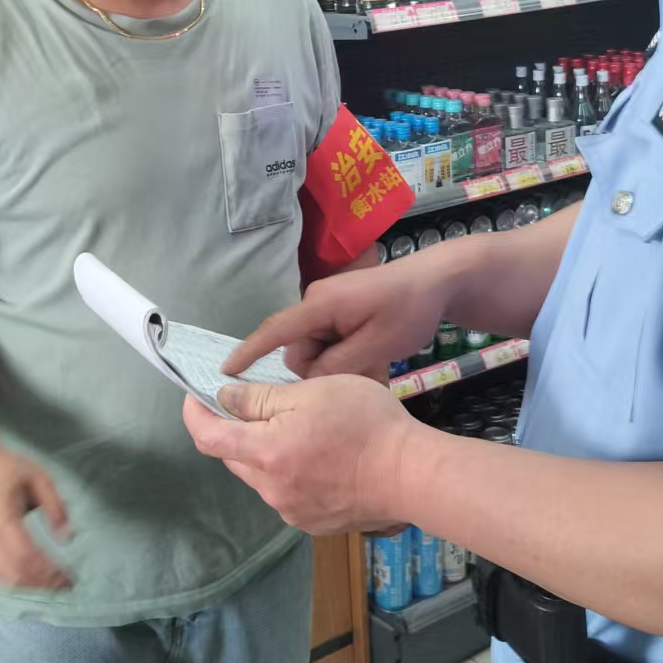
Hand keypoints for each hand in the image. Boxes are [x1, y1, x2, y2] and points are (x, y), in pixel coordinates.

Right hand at [0, 425, 72, 590]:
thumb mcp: (38, 477)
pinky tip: (30, 580)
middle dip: (42, 583)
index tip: (68, 576)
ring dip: (29, 585)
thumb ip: (55, 506)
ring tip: (51, 584)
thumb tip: (68, 536)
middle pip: (16, 572)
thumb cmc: (5, 468)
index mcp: (3, 518)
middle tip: (65, 584)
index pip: (27, 555)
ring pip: (4, 577)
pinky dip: (13, 581)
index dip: (48, 571)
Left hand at [183, 374, 411, 534]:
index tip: (195, 395)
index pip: (208, 437)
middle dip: (235, 429)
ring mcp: (292, 511)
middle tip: (258, 402)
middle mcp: (271, 489)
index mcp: (266, 453)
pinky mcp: (313, 522)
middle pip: (235, 457)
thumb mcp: (311, 392)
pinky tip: (320, 457)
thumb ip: (260, 398)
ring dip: (266, 452)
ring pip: (262, 476)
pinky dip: (290, 471)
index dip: (195, 414)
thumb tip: (224, 399)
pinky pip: (287, 493)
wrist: (412, 474)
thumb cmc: (365, 424)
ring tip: (301, 428)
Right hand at [225, 253, 450, 380]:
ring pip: (317, 351)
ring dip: (339, 365)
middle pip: (300, 351)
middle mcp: (317, 303)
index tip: (223, 373)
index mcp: (320, 306)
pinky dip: (347, 355)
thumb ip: (337, 366)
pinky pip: (331, 342)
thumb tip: (308, 381)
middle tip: (365, 373)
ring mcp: (329, 306)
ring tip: (376, 365)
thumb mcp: (375, 345)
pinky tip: (375, 358)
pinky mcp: (341, 310)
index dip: (248, 352)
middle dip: (322, 370)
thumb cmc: (409, 310)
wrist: (439, 282)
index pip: (274, 331)